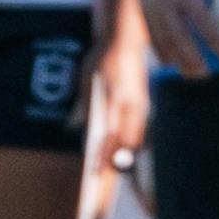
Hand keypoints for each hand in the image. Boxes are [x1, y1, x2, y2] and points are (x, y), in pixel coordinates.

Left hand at [95, 30, 151, 167]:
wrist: (126, 39)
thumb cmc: (103, 57)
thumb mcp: (87, 77)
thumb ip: (83, 104)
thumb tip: (74, 129)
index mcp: (115, 97)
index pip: (110, 133)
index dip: (104, 154)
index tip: (96, 170)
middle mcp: (132, 104)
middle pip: (127, 142)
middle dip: (117, 162)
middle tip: (104, 179)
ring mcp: (141, 105)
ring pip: (136, 138)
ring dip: (126, 156)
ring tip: (114, 172)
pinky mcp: (144, 105)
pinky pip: (139, 130)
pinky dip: (130, 145)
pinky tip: (121, 154)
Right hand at [129, 0, 218, 79]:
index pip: (201, 18)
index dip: (212, 37)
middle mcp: (167, 1)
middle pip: (179, 36)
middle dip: (191, 58)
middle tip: (206, 74)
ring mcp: (152, 9)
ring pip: (163, 41)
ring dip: (177, 60)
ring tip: (192, 74)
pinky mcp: (144, 13)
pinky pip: (152, 39)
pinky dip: (163, 54)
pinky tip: (174, 65)